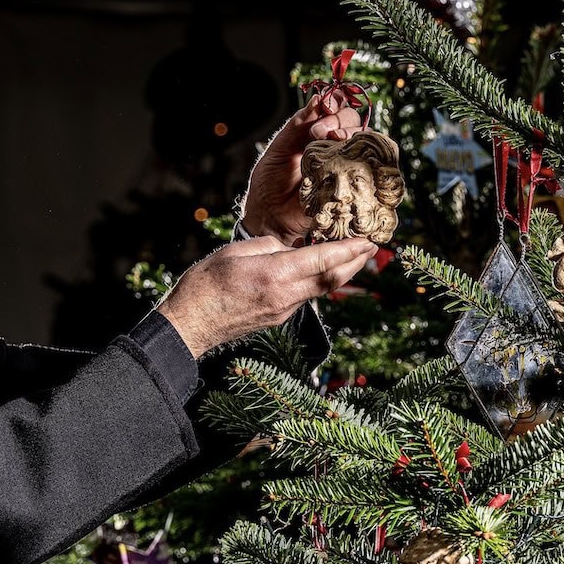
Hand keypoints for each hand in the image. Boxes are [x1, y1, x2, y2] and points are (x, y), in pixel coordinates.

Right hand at [156, 235, 376, 358]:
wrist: (190, 324)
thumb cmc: (205, 284)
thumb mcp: (235, 251)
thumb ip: (267, 246)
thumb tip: (287, 248)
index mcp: (275, 274)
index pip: (323, 259)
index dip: (349, 249)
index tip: (368, 239)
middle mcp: (285, 296)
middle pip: (332, 278)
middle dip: (356, 262)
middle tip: (373, 246)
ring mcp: (283, 310)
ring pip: (321, 289)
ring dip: (341, 273)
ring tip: (355, 257)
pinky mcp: (277, 318)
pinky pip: (306, 296)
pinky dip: (320, 281)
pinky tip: (322, 271)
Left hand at [241, 93, 365, 246]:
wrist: (271, 218)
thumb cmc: (269, 186)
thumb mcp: (277, 151)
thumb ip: (296, 127)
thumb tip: (317, 100)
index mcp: (313, 133)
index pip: (333, 108)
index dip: (333, 103)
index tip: (324, 108)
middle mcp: (331, 145)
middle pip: (351, 119)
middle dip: (339, 119)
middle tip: (320, 131)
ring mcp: (343, 163)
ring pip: (362, 137)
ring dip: (350, 134)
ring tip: (334, 141)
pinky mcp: (350, 182)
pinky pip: (368, 165)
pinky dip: (364, 155)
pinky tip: (350, 156)